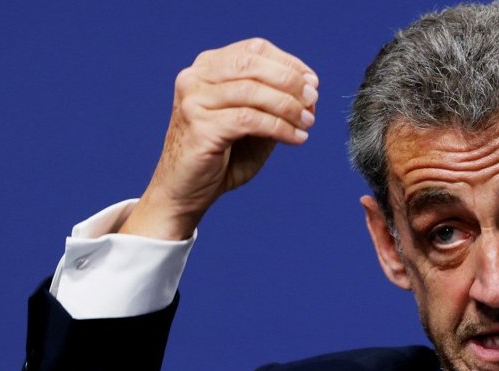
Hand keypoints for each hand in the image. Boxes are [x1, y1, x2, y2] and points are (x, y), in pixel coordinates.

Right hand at [120, 38, 317, 239]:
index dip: (288, 63)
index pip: (253, 49)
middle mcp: (195, 78)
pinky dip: (279, 128)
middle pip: (252, 64)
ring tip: (308, 122)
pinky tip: (296, 138)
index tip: (312, 82)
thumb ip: (274, 106)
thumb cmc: (220, 158)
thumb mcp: (253, 125)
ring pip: (252, 91)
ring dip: (288, 106)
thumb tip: (310, 94)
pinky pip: (249, 120)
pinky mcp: (199, 126)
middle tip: (313, 100)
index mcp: (207, 68)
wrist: (185, 193)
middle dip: (289, 80)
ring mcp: (193, 101)